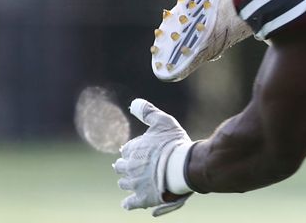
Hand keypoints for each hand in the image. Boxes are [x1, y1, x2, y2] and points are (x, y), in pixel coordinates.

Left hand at [113, 99, 194, 215]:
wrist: (184, 166)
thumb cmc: (175, 143)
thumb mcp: (163, 122)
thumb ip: (148, 112)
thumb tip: (134, 102)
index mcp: (133, 149)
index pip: (126, 150)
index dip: (134, 150)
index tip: (142, 151)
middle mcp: (129, 167)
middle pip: (120, 167)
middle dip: (127, 166)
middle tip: (139, 166)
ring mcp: (135, 184)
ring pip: (124, 184)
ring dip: (129, 182)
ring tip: (140, 180)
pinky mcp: (142, 198)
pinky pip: (130, 203)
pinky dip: (129, 202)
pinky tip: (130, 202)